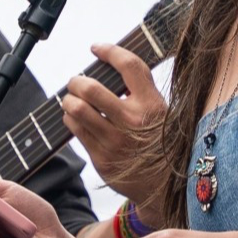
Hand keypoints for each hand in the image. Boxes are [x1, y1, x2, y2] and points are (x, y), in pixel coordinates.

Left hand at [62, 43, 167, 221]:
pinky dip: (71, 119)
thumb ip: (142, 94)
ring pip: (77, 109)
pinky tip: (75, 119)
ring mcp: (115, 141)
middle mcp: (132, 122)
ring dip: (69, 100)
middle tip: (76, 81)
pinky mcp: (101, 159)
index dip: (109, 51)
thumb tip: (113, 72)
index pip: (129, 66)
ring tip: (71, 100)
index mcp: (152, 105)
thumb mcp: (162, 114)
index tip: (96, 48)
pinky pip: (76, 131)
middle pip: (91, 89)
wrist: (167, 189)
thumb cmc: (163, 145)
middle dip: (77, 81)